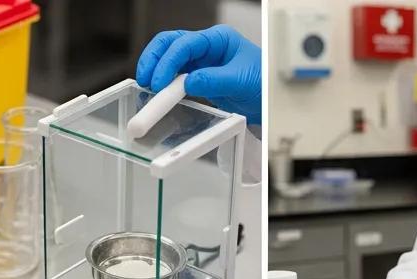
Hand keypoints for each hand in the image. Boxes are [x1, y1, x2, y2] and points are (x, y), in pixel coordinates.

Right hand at [136, 26, 261, 123]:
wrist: (272, 101)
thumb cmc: (264, 83)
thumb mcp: (241, 80)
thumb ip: (214, 80)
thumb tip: (188, 83)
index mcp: (218, 39)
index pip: (185, 43)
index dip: (168, 61)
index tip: (159, 81)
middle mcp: (207, 47)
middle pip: (171, 45)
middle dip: (155, 60)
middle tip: (144, 80)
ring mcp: (203, 63)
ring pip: (172, 60)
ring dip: (158, 71)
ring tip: (148, 88)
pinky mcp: (201, 79)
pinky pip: (178, 78)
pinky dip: (167, 85)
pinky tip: (161, 94)